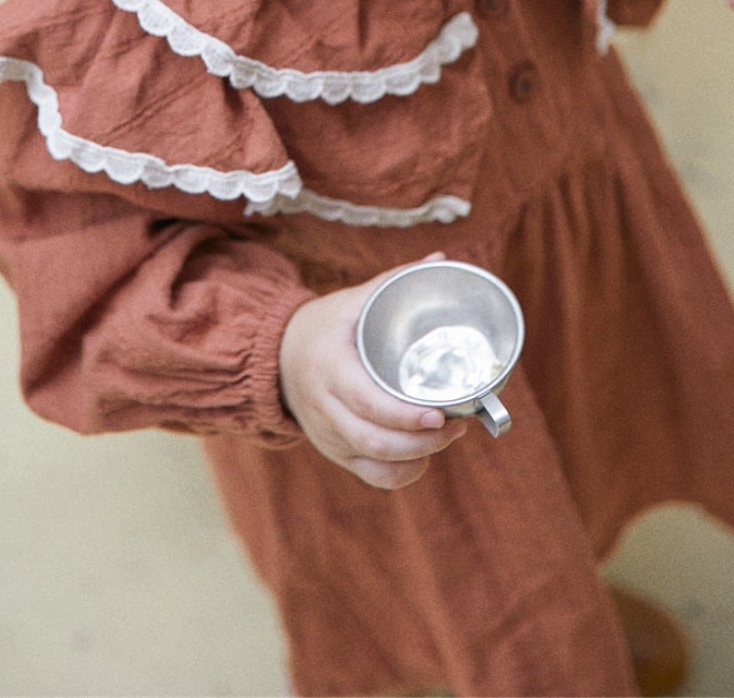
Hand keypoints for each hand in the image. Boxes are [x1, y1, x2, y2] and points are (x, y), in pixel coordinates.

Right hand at [278, 255, 468, 488]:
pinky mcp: (333, 451)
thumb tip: (440, 258)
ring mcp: (327, 434)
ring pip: (373, 462)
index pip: (366, 402)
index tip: (440, 414)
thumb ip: (394, 282)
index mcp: (329, 367)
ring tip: (448, 435)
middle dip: (420, 441)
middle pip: (373, 440)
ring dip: (416, 458)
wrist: (277, 357)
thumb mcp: (352, 300)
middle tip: (456, 424)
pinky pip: (370, 475)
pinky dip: (401, 474)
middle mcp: (324, 406)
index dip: (404, 415)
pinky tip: (424, 458)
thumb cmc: (324, 326)